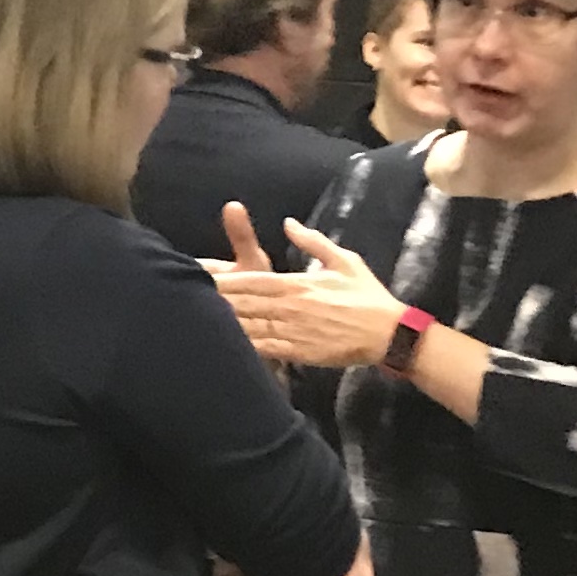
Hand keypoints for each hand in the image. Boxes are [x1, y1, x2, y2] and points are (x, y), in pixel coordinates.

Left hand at [213, 222, 403, 370]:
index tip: (202, 277)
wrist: (389, 333)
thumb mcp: (344, 260)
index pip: (254, 280)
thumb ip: (313, 242)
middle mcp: (292, 306)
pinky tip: (226, 346)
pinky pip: (267, 349)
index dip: (226, 280)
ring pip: (251, 326)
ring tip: (197, 321)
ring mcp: (295, 331)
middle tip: (186, 298)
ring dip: (225, 323)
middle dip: (217, 301)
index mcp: (299, 283)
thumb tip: (288, 223)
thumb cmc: (367, 295)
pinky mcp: (301, 352)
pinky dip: (245, 347)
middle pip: (245, 303)